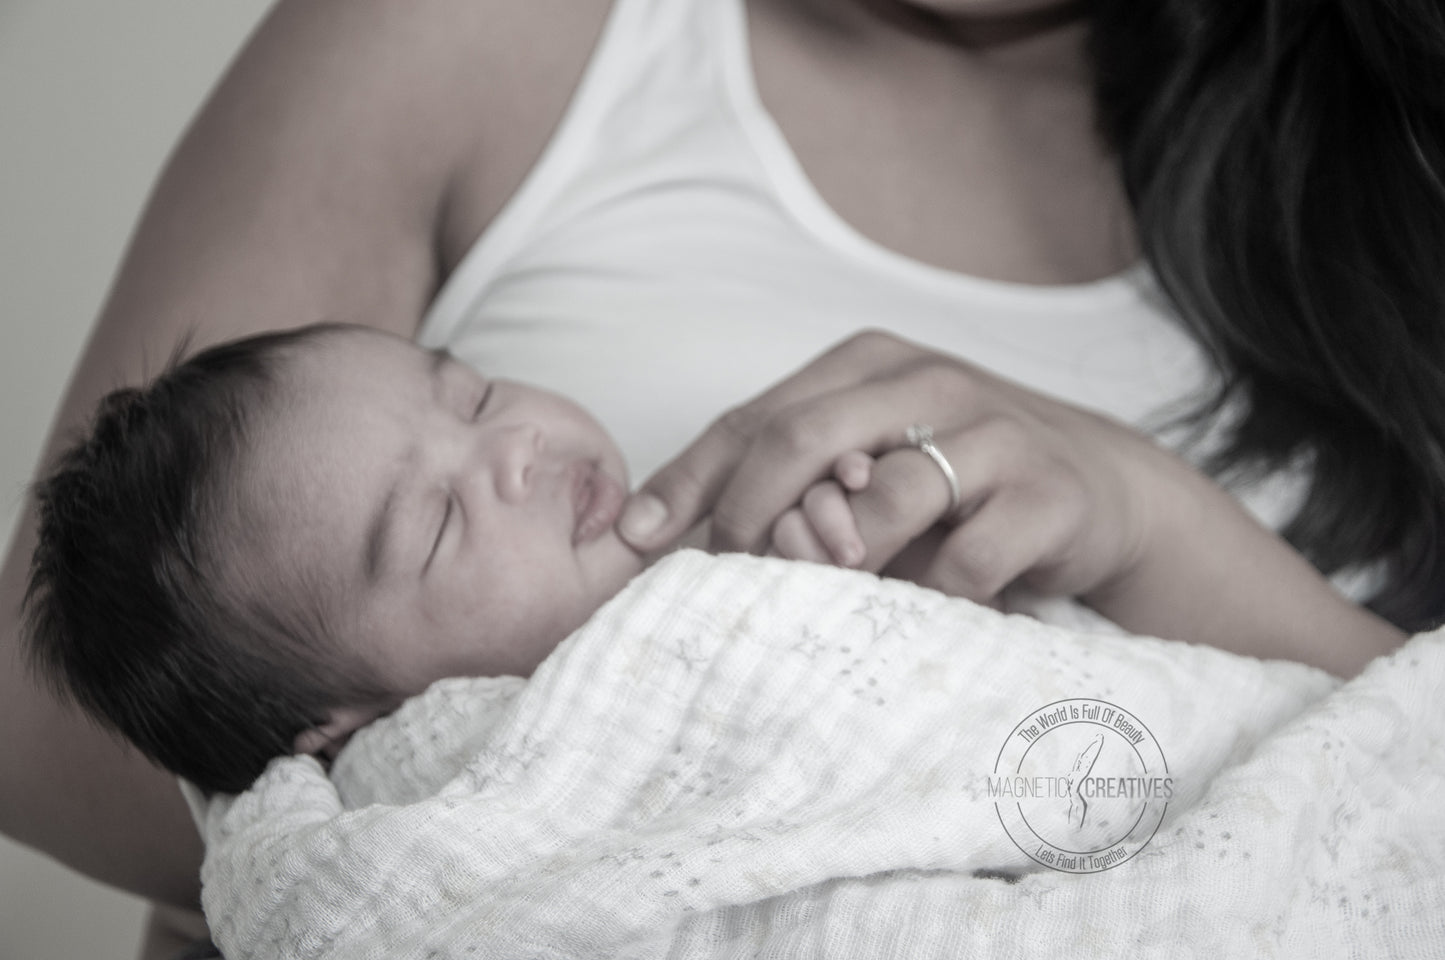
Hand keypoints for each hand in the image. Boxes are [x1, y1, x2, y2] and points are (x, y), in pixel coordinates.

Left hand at [620, 329, 1156, 603]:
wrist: (1102, 486)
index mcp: (869, 363)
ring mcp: (993, 434)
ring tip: (822, 600)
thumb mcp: (875, 451)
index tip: (636, 537)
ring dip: (838, 562)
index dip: (689, 478)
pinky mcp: (1047, 496)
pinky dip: (930, 599)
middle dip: (748, 515)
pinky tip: (921, 614)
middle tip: (726, 575)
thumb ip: (797, 473)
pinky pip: (965, 562)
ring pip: (884, 500)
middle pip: (802, 440)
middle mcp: (928, 381)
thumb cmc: (961, 474)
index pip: (755, 416)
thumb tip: (678, 532)